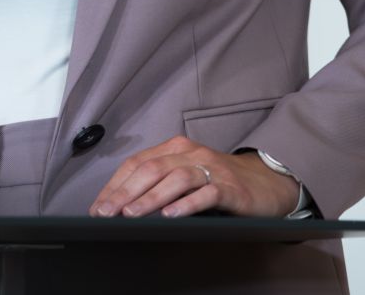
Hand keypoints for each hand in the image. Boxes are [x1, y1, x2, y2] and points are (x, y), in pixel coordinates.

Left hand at [90, 136, 300, 218]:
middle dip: (125, 192)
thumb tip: (122, 206)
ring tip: (132, 214)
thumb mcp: (186, 176)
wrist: (266, 183)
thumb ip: (159, 183)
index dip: (115, 185)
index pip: (137, 163)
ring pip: (175, 178)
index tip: (98, 206)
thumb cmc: (218, 181)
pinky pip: (206, 193)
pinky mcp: (230, 187)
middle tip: (107, 212)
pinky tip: (171, 215)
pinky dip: (187, 204)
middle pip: (151, 169)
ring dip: (151, 197)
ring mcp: (211, 169)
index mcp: (175, 149)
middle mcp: (190, 154)